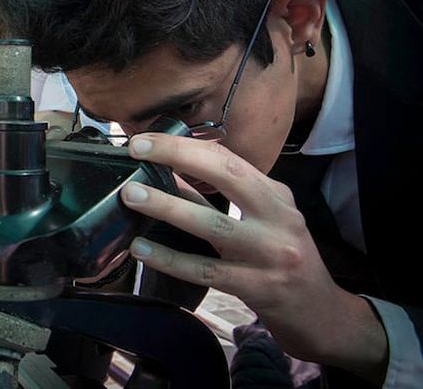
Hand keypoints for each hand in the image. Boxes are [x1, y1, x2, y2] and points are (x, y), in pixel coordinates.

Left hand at [120, 133, 386, 379]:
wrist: (321, 313)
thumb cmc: (284, 259)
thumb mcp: (262, 219)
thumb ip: (222, 196)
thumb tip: (171, 170)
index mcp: (276, 196)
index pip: (229, 158)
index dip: (186, 145)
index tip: (147, 139)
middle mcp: (277, 219)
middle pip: (226, 176)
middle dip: (178, 156)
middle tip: (137, 148)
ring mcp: (268, 254)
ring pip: (212, 224)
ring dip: (167, 206)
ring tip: (131, 195)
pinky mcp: (256, 287)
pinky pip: (204, 270)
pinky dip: (169, 259)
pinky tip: (141, 248)